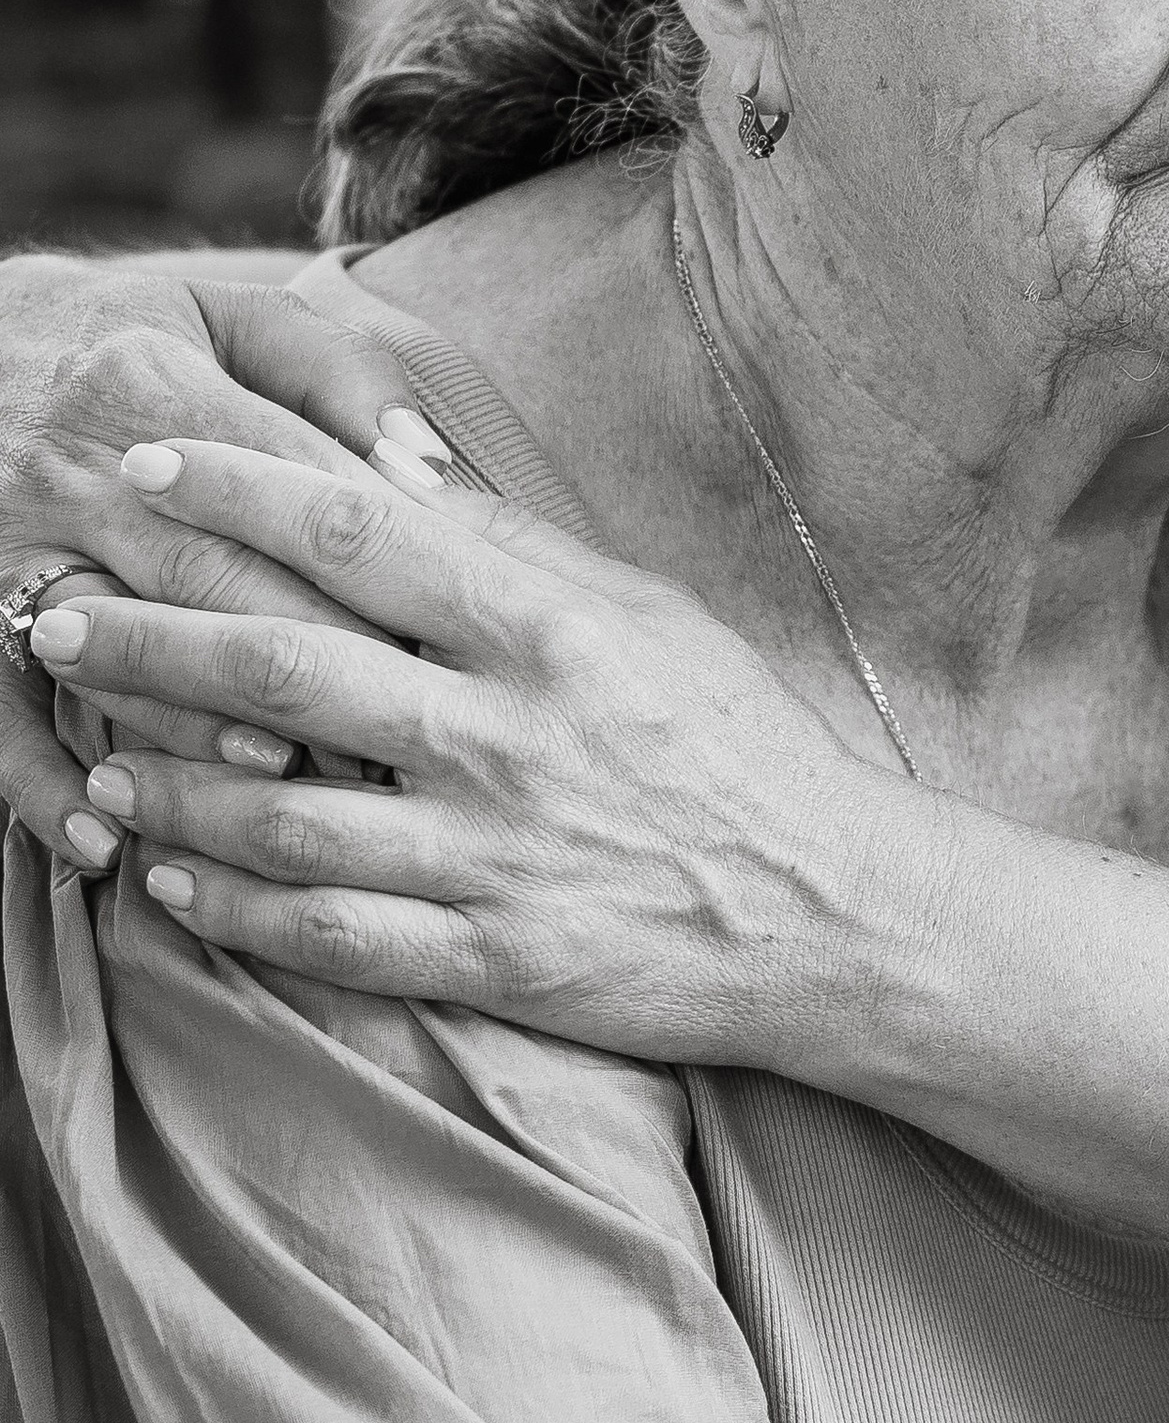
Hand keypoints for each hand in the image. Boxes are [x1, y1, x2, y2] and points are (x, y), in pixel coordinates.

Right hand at [0, 258, 436, 859]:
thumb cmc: (113, 334)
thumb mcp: (219, 313)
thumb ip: (333, 371)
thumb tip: (425, 465)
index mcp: (155, 388)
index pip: (294, 493)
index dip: (380, 573)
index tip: (458, 644)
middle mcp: (78, 474)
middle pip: (220, 585)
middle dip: (318, 669)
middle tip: (404, 744)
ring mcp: (10, 552)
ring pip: (119, 662)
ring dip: (201, 735)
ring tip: (285, 791)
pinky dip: (45, 789)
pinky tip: (110, 847)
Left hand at [29, 434, 918, 1058]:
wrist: (835, 913)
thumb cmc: (736, 743)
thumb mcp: (647, 612)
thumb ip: (515, 545)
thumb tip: (390, 464)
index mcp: (547, 628)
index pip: (356, 534)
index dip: (233, 493)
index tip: (144, 466)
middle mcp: (510, 735)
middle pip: (282, 670)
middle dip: (147, 639)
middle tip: (53, 616)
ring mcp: (497, 854)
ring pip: (279, 814)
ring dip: (164, 785)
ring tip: (97, 756)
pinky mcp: (498, 958)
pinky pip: (330, 936)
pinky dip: (233, 910)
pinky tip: (169, 884)